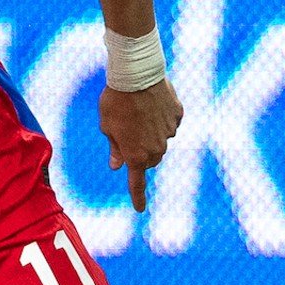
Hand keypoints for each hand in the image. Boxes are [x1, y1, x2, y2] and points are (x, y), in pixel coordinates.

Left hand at [98, 79, 182, 212]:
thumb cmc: (115, 101)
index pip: (137, 182)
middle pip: (150, 160)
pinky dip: (161, 119)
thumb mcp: (107, 126)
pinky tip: (150, 104)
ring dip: (150, 135)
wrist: (136, 74)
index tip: (139, 209)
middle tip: (128, 135)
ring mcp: (169, 132)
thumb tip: (116, 165)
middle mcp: (156, 148)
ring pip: (161, 141)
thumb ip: (115, 148)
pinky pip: (170, 123)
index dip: (138, 197)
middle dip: (141, 155)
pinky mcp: (177, 115)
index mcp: (135, 155)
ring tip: (137, 113)